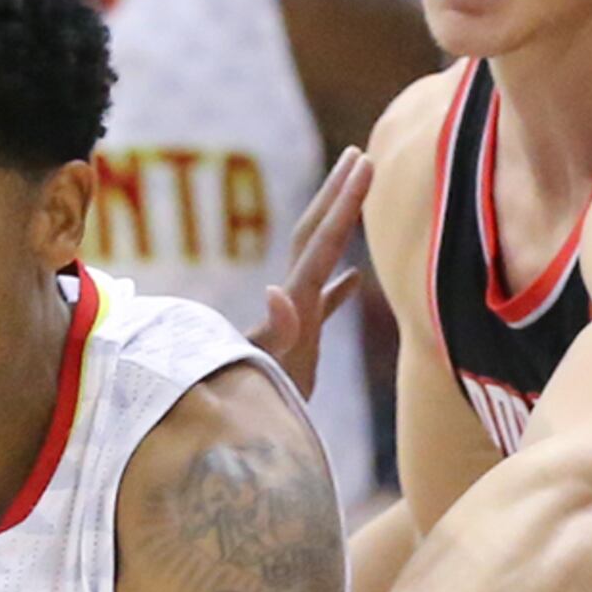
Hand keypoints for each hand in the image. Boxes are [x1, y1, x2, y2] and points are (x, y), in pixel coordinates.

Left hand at [248, 146, 370, 400]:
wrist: (225, 437)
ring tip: (357, 196)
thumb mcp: (264, 372)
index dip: (346, 203)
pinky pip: (322, 304)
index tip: (367, 163)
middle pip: (317, 235)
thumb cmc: (248, 409)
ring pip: (321, 261)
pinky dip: (340, 287)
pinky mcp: (297, 346)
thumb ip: (274, 333)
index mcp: (292, 304)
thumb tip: (277, 288)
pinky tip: (356, 279)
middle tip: (362, 153)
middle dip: (338, 194)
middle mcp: (290, 304)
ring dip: (340, 227)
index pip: (323, 242)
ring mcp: (293, 322)